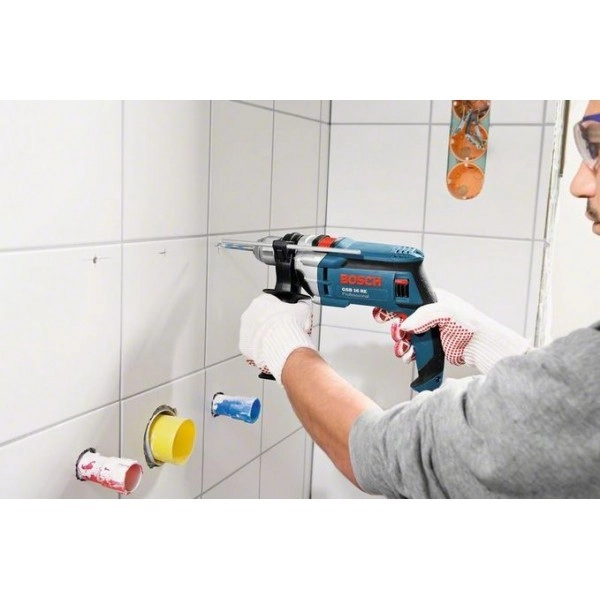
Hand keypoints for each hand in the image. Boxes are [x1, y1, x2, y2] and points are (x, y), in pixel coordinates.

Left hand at [239, 293, 314, 382]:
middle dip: (270, 323)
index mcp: (261, 301)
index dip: (279, 310)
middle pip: (260, 317)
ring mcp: (245, 329)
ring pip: (255, 332)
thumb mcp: (302, 309)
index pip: (269, 302)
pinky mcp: (244, 344)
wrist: (282, 342)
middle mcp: (249, 313)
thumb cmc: (289, 325)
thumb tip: (303, 306)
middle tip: (282, 329)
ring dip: (264, 335)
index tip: (284, 316)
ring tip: (278, 340)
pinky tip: (271, 348)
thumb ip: (300, 305)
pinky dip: (260, 348)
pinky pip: (252, 346)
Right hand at [374, 289, 531, 373]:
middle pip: (401, 319)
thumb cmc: (471, 323)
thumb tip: (406, 324)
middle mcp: (428, 314)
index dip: (392, 305)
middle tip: (397, 333)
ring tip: (403, 347)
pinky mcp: (430, 345)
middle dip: (396, 328)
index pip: (405, 299)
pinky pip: (413, 348)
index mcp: (431, 299)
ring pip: (405, 335)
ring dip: (400, 342)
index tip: (382, 313)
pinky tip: (409, 355)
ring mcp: (429, 330)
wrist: (481, 346)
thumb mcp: (446, 311)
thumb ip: (424, 314)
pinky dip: (408, 353)